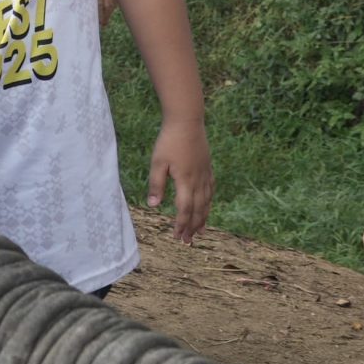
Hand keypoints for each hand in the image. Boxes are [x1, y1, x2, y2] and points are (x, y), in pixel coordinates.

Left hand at [147, 116, 212, 242]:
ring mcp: (205, 174)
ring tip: (200, 232)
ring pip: (206, 202)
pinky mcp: (207, 167)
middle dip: (192, 227)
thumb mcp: (157, 162)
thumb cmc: (169, 141)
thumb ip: (156, 184)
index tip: (177, 236)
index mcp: (185, 181)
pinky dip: (208, 202)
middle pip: (197, 210)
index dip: (181, 224)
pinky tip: (206, 207)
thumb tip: (153, 205)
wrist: (187, 121)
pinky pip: (210, 190)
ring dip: (202, 218)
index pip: (184, 209)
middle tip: (188, 242)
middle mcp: (198, 181)